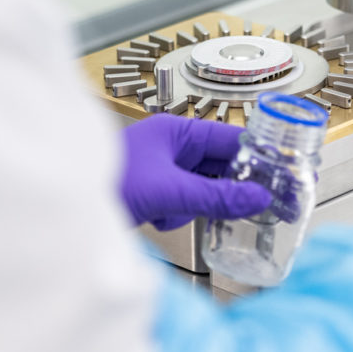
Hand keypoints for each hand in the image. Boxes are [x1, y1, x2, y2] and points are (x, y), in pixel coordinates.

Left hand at [120, 114, 271, 230]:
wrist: (69, 211)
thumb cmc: (107, 183)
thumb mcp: (170, 190)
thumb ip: (217, 197)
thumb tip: (258, 198)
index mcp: (176, 132)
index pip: (230, 138)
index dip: (259, 156)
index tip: (283, 175)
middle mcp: (171, 148)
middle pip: (219, 166)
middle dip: (231, 188)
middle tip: (266, 205)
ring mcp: (162, 172)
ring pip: (202, 190)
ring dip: (193, 206)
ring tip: (174, 211)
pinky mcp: (153, 195)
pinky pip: (182, 205)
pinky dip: (175, 215)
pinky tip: (159, 219)